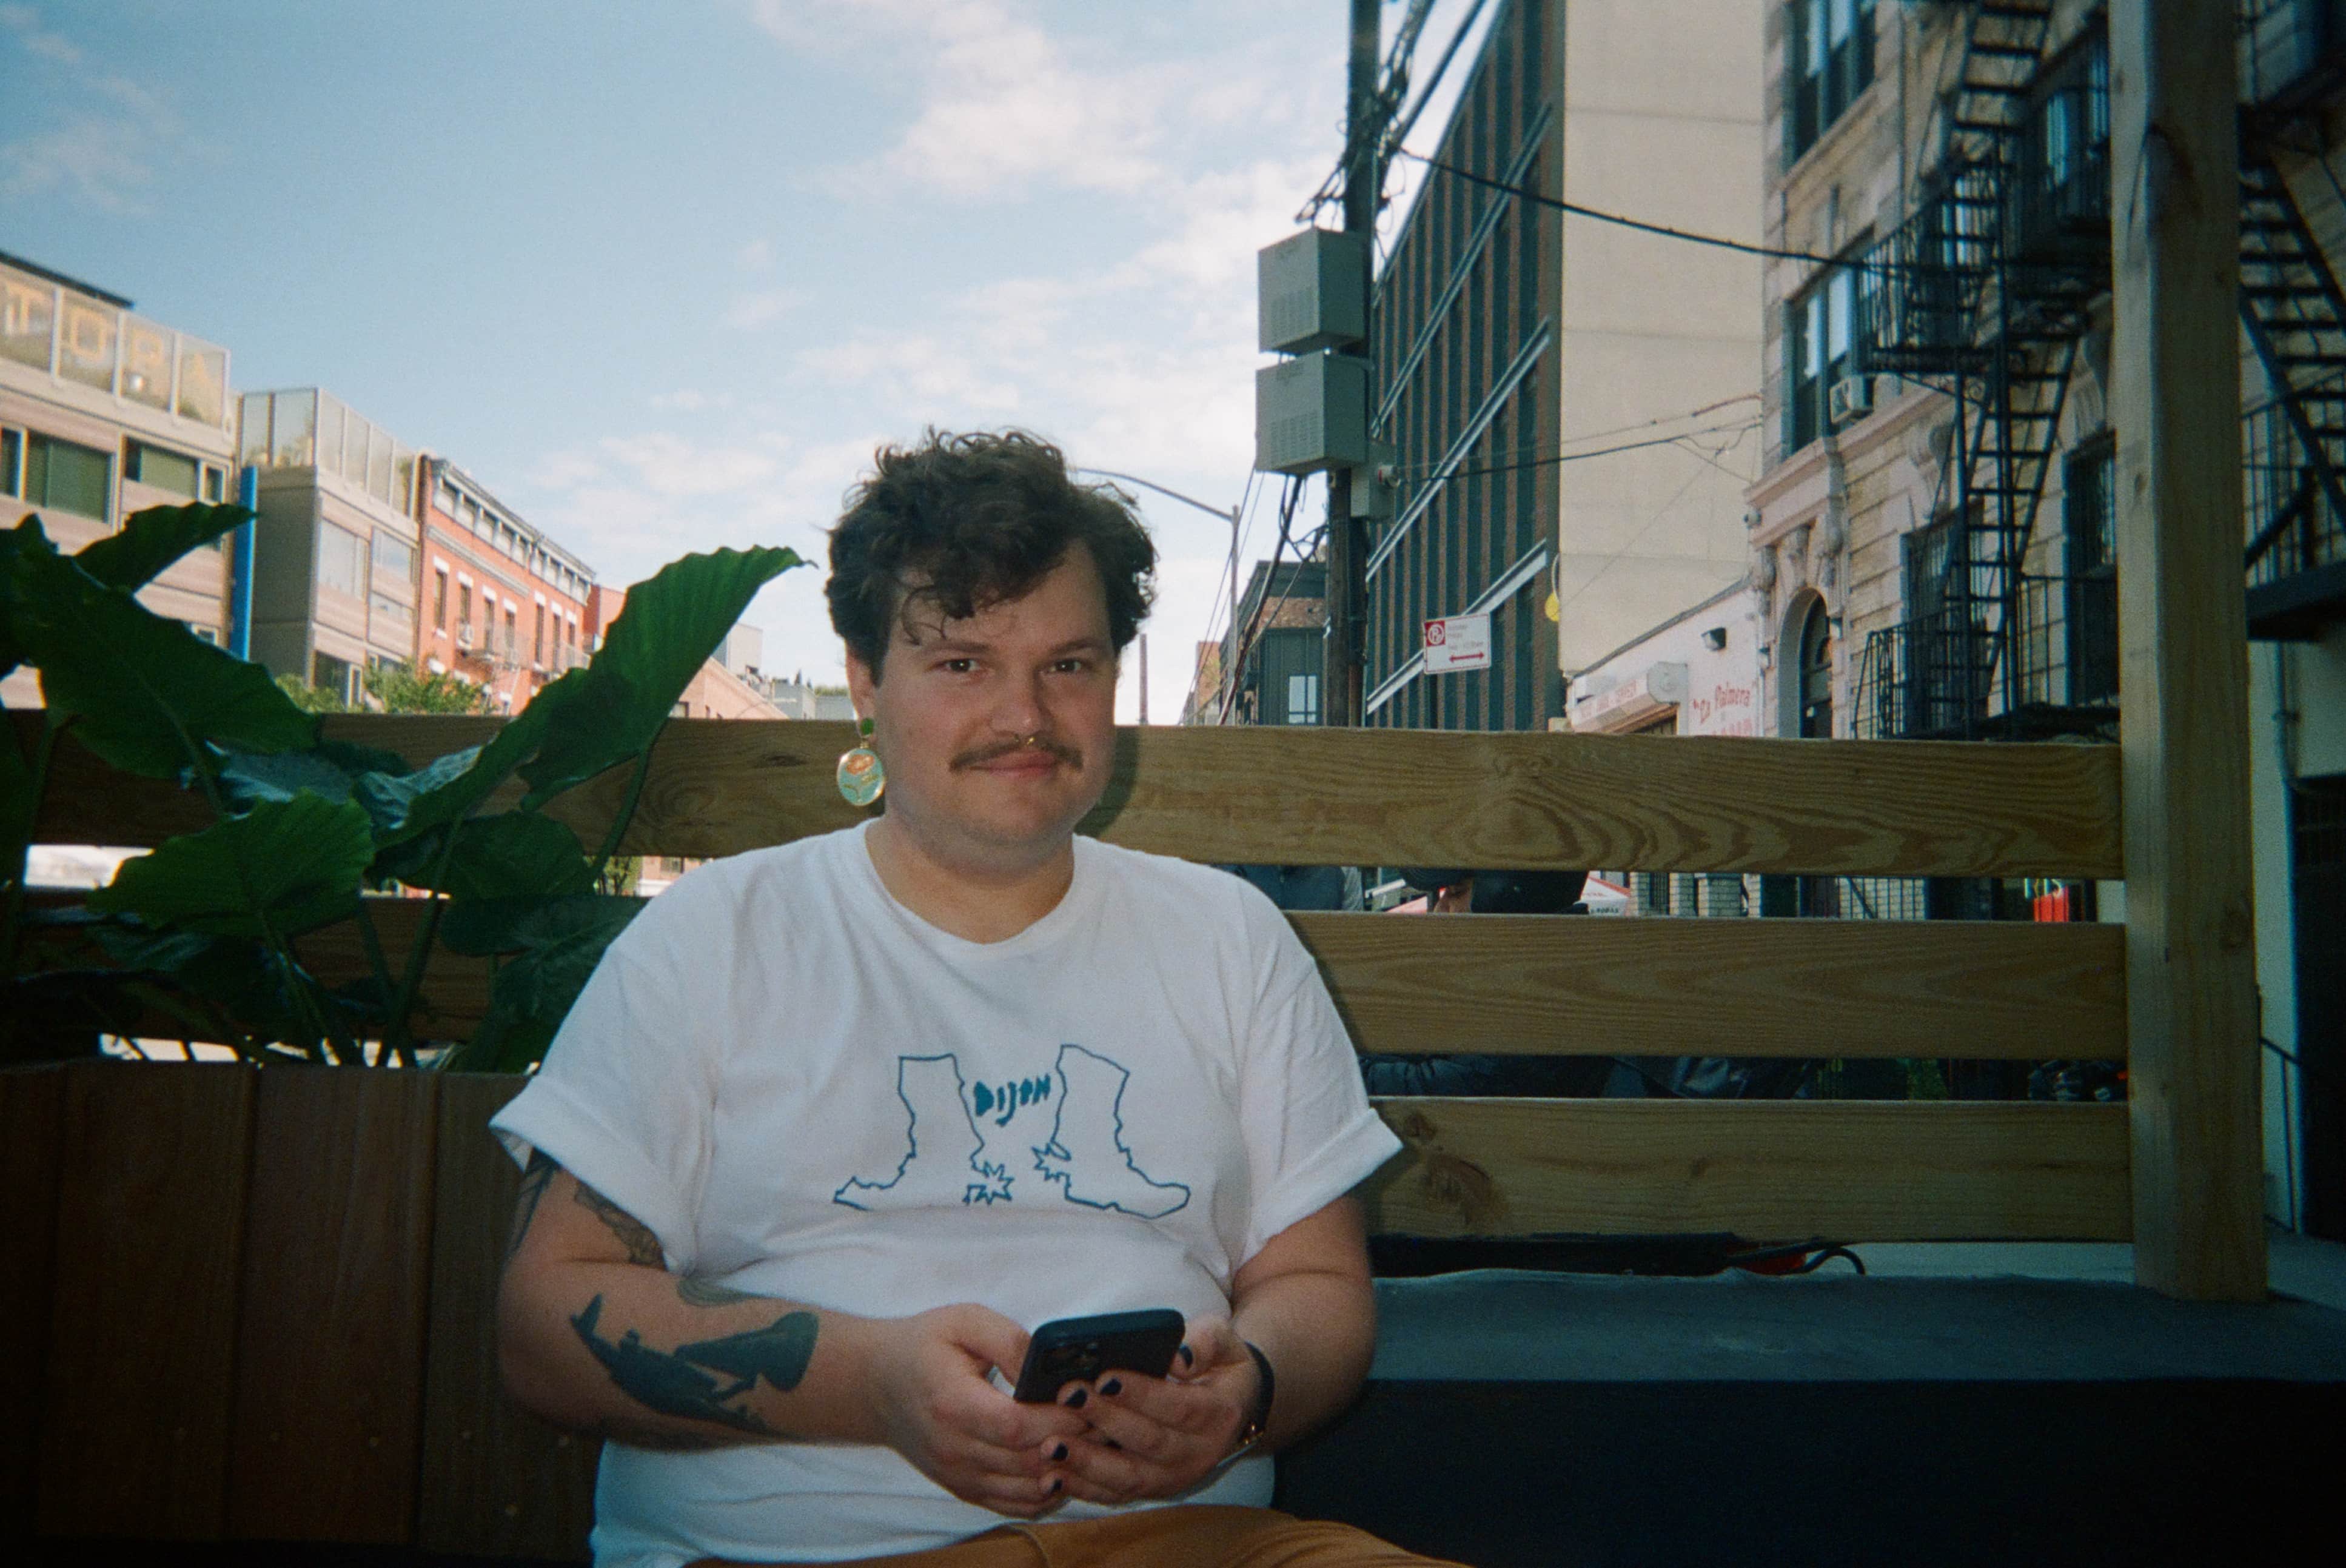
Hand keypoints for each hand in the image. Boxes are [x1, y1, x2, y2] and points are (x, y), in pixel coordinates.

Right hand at [865, 1304, 1089, 1518]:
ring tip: (1096, 1446)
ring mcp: (957, 1474)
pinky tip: (1067, 1471)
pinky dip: (1045, 1495)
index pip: (1018, 1426)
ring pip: (1025, 1489)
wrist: (875, 1384)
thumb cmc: (923, 1345)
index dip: (1060, 1419)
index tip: (1091, 1401)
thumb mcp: (965, 1321)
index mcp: (953, 1403)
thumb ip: (1009, 1341)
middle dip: (1075, 1444)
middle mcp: (953, 1448)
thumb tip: (1048, 1367)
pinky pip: (1011, 1504)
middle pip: (1027, 1461)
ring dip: (1066, 1473)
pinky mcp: (962, 1488)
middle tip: (1109, 1422)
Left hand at [1044, 1317, 1257, 1505]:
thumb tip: (1177, 1358)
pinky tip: (1051, 1476)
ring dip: (1088, 1463)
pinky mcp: (1152, 1489)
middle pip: (1149, 1441)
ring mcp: (1175, 1477)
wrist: (1233, 1405)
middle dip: (1106, 1420)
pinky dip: (1083, 1487)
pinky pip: (1115, 1493)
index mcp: (1218, 1414)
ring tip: (1051, 1445)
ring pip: (1129, 1476)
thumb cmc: (1219, 1364)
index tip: (1105, 1377)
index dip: (1142, 1394)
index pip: (1178, 1406)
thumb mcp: (1223, 1341)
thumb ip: (1204, 1343)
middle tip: (1069, 1397)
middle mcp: (1199, 1453)